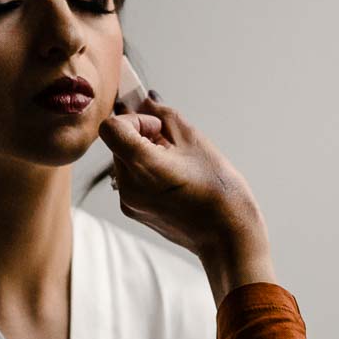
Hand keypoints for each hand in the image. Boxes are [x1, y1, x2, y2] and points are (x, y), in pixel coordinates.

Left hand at [98, 99, 275, 303]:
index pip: (111, 127)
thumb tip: (146, 101)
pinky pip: (131, 179)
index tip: (159, 128)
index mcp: (141, 165)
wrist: (227, 237)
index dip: (133, 119)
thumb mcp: (195, 142)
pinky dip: (146, 170)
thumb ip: (165, 116)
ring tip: (177, 163)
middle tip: (173, 144)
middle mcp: (127, 185)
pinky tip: (174, 179)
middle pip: (118, 142)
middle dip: (141, 134)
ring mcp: (128, 201)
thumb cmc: (219, 191)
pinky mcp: (134, 211)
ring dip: (145, 152)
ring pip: (124, 160)